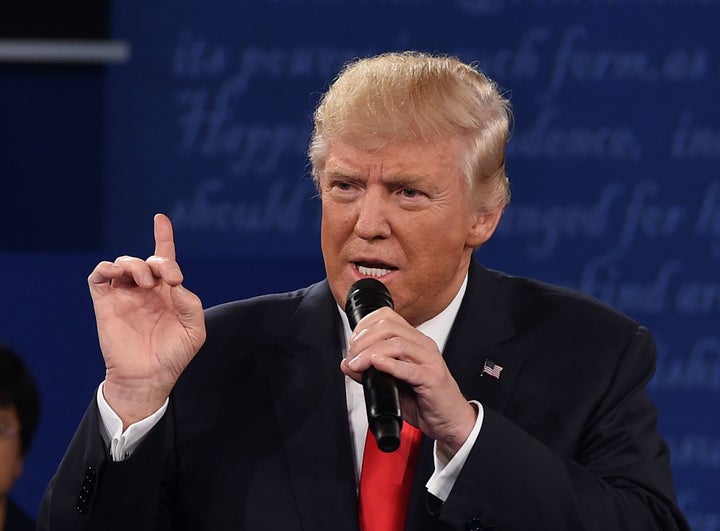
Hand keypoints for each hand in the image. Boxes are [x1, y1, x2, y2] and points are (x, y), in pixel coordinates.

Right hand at [88, 214, 205, 427]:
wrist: (149, 378)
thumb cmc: (174, 355)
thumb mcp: (194, 329)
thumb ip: (190, 303)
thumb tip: (174, 283)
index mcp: (167, 292)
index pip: (164, 258)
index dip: (162, 236)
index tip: (160, 218)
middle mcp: (145, 290)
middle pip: (148, 260)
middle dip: (160, 262)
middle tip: (169, 279)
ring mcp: (124, 295)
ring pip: (124, 263)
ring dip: (137, 265)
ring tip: (147, 282)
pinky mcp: (105, 304)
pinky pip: (99, 277)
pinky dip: (106, 268)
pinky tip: (117, 272)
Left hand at [340, 307, 476, 458]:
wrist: (449, 419)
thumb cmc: (424, 399)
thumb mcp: (392, 383)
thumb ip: (369, 372)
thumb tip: (346, 364)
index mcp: (414, 341)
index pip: (388, 317)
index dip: (365, 325)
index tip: (353, 341)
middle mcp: (422, 345)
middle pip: (389, 328)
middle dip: (364, 340)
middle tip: (352, 356)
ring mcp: (429, 360)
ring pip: (397, 344)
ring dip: (371, 352)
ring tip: (358, 364)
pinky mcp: (432, 378)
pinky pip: (409, 368)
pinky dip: (390, 364)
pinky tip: (377, 365)